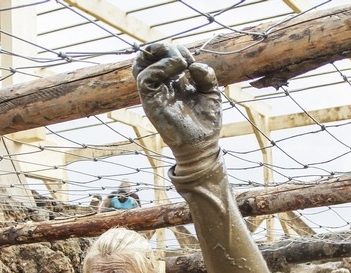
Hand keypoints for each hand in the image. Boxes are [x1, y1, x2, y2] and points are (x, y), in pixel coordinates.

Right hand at [134, 42, 221, 164]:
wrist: (202, 145)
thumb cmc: (206, 121)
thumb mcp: (211, 92)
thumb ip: (206, 75)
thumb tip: (193, 65)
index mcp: (172, 82)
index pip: (162, 56)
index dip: (176, 50)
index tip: (191, 60)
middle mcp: (160, 86)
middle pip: (145, 57)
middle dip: (160, 47)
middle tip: (180, 55)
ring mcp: (153, 94)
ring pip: (139, 64)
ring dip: (159, 55)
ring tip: (180, 61)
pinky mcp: (150, 103)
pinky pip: (144, 78)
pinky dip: (160, 68)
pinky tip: (179, 69)